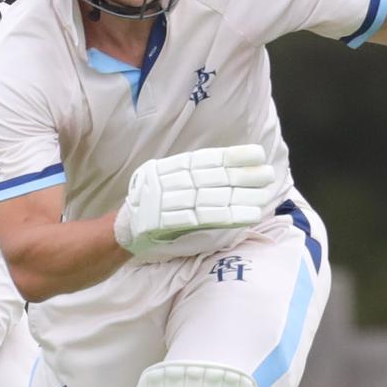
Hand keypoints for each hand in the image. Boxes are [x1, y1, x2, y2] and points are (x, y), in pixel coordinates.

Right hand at [114, 144, 274, 255]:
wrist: (119, 232)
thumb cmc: (148, 208)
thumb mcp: (164, 183)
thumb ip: (189, 177)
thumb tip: (226, 172)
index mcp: (167, 168)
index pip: (205, 160)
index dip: (232, 156)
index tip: (257, 154)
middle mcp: (166, 181)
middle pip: (211, 178)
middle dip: (242, 175)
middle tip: (268, 174)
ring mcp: (165, 202)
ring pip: (210, 198)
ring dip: (241, 196)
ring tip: (264, 194)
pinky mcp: (165, 223)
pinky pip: (203, 219)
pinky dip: (229, 216)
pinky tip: (250, 214)